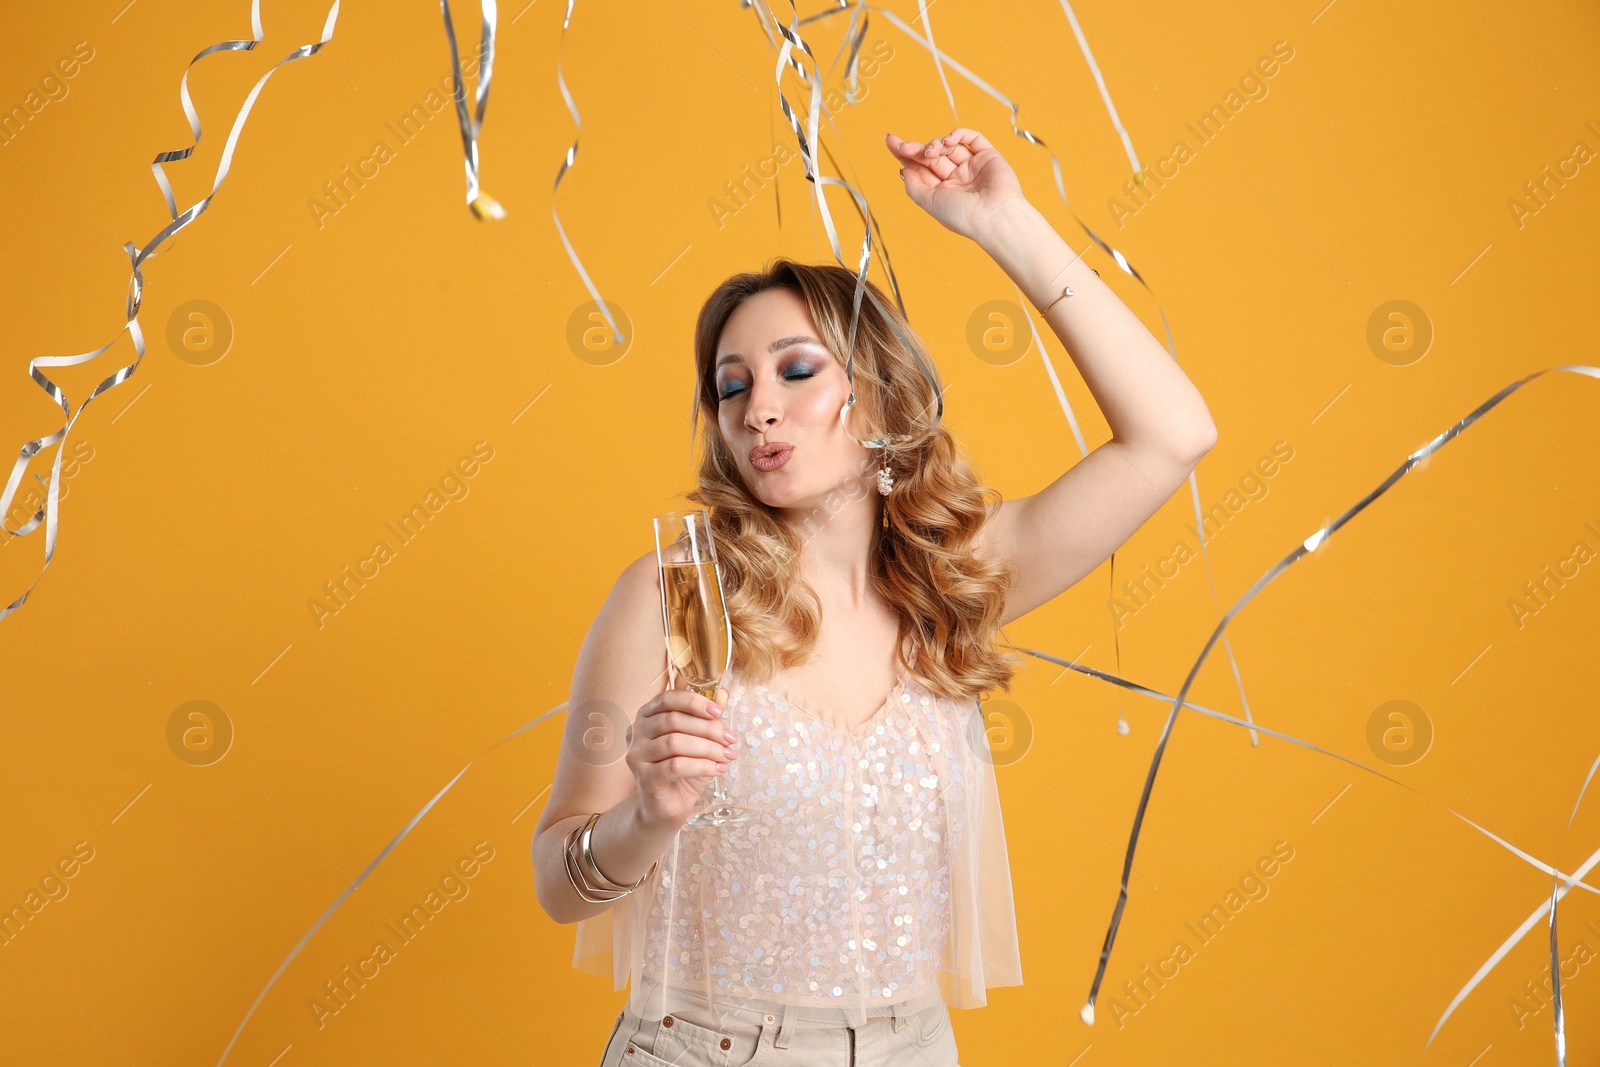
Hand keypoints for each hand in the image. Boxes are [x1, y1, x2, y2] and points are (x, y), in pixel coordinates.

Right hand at [625, 684, 735, 831]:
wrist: (666, 807)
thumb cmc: (681, 771)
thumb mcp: (698, 741)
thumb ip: (706, 718)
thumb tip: (722, 694)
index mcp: (646, 716)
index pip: (667, 699)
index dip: (694, 702)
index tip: (718, 712)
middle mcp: (636, 732)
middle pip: (673, 720)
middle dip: (707, 728)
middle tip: (730, 738)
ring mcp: (636, 756)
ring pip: (675, 743)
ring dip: (707, 748)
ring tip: (727, 755)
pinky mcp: (644, 778)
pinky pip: (676, 766)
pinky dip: (702, 766)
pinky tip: (718, 769)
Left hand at [885, 127, 1026, 241]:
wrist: (994, 216)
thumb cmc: (963, 216)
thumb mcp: (929, 202)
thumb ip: (914, 186)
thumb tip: (903, 169)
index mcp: (942, 192)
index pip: (921, 169)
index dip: (906, 155)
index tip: (891, 142)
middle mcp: (956, 178)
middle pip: (931, 156)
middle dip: (916, 149)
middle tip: (903, 145)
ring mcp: (971, 166)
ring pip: (948, 146)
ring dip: (935, 145)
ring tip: (930, 152)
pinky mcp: (987, 155)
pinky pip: (971, 138)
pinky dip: (957, 135)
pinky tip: (947, 141)